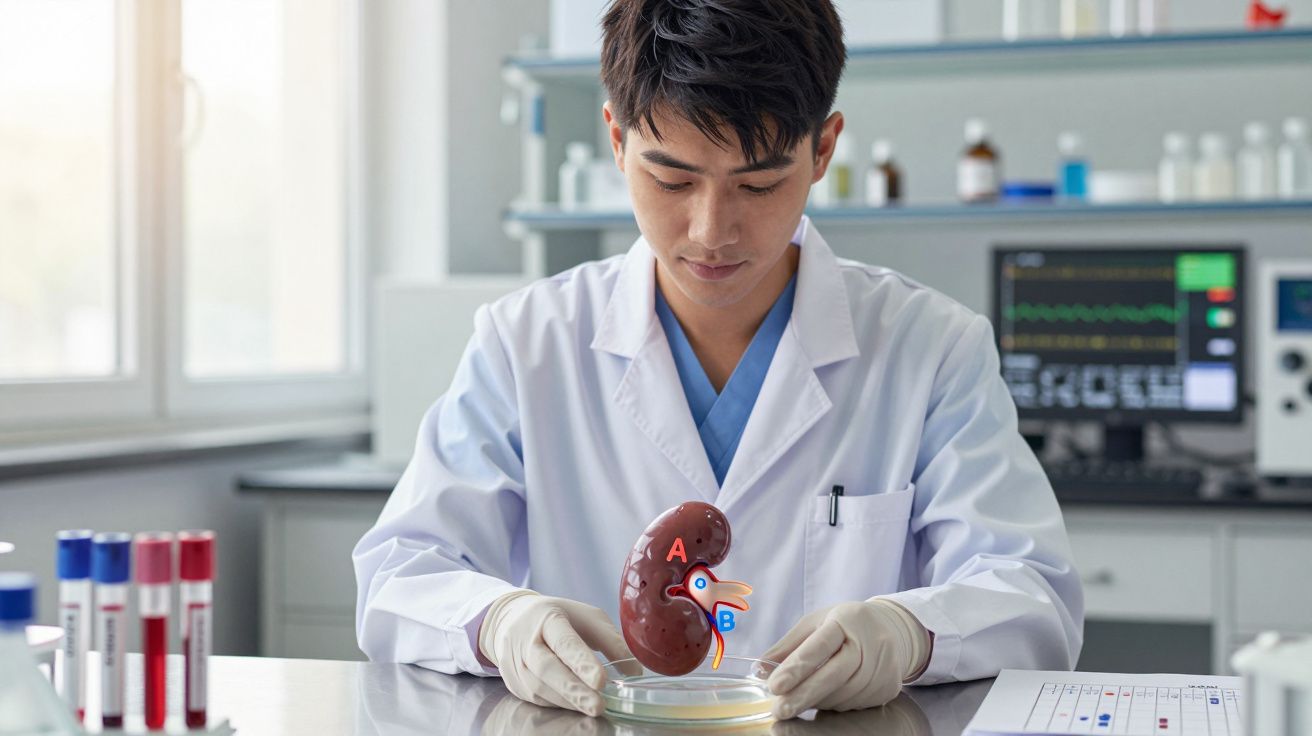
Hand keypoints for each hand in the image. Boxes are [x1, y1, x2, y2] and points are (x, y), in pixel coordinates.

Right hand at [477, 590, 636, 715]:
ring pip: (539, 688)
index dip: (582, 661)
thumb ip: (611, 641)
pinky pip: (536, 698)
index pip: (564, 642)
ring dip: (568, 701)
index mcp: (548, 618)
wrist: (512, 619)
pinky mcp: (514, 682)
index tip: (602, 680)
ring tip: (593, 707)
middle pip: (547, 668)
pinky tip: (576, 705)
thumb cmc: (559, 618)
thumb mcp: (587, 618)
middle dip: (573, 690)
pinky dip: (558, 704)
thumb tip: (636, 671)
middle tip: (598, 706)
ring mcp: (516, 664)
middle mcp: (526, 641)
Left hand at [762, 599, 929, 719]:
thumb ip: (788, 646)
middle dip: (803, 695)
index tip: (774, 685)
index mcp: (845, 621)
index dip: (797, 667)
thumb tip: (758, 670)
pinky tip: (824, 697)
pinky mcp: (888, 687)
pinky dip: (833, 704)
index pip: (819, 646)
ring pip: (843, 695)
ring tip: (798, 700)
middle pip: (833, 675)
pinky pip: (854, 704)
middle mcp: (868, 644)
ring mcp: (882, 667)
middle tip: (779, 709)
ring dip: (816, 701)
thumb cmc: (845, 625)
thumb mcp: (815, 623)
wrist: (890, 628)